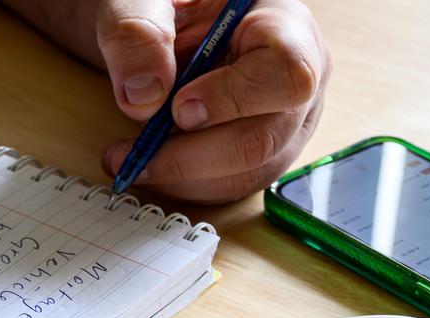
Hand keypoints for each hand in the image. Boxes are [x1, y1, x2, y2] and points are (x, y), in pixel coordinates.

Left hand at [7, 0, 330, 202]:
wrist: (157, 32)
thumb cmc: (160, 9)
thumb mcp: (140, 2)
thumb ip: (137, 34)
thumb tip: (144, 96)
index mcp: (283, 22)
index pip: (287, 72)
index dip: (233, 99)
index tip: (178, 109)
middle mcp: (297, 76)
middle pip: (266, 137)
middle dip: (192, 156)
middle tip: (136, 153)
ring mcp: (286, 120)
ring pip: (249, 171)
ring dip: (182, 178)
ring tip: (131, 161)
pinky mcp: (264, 152)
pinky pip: (233, 185)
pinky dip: (185, 186)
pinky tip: (152, 169)